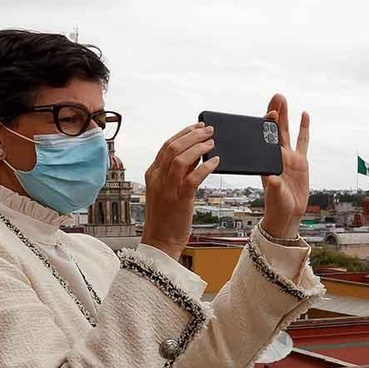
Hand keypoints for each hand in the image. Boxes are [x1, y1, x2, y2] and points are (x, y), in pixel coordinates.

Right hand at [141, 123, 217, 260]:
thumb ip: (180, 171)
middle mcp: (158, 179)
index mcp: (153, 174)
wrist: (160, 241)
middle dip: (193, 135)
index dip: (184, 133)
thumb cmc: (166, 217)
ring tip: (212, 143)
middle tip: (209, 130)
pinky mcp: (179, 201)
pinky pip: (193, 178)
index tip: (198, 126)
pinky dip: (205, 167)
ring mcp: (167, 189)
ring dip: (198, 147)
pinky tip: (215, 162)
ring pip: (180, 159)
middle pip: (173, 148)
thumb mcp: (169, 189)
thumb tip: (195, 153)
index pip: (167, 145)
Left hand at [261, 93, 309, 238]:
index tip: (270, 113)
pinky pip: (303, 141)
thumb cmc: (277, 206)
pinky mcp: (301, 161)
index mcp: (267, 161)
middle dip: (275, 112)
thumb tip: (271, 177)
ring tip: (283, 98)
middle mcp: (277, 156)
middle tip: (277, 96)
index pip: (265, 138)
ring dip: (285, 115)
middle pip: (275, 129)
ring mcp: (289, 157)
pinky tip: (304, 114)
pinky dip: (304, 128)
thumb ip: (274, 186)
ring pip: (287, 131)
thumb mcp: (275, 196)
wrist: (288, 214)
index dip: (267, 125)